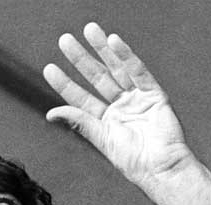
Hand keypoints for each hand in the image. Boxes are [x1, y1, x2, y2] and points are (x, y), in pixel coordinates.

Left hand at [43, 23, 210, 204]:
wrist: (161, 168)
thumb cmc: (133, 162)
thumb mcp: (101, 139)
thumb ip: (79, 122)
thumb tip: (51, 113)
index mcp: (104, 122)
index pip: (80, 98)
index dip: (65, 83)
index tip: (49, 68)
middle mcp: (119, 108)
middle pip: (96, 77)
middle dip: (81, 59)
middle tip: (65, 40)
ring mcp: (137, 100)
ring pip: (116, 69)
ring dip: (103, 49)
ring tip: (89, 30)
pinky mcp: (154, 95)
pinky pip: (139, 72)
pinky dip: (127, 57)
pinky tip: (114, 42)